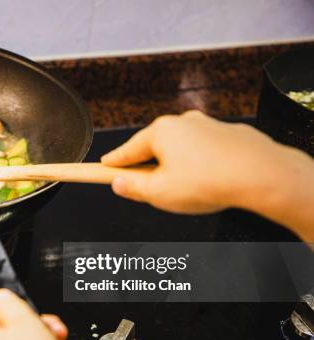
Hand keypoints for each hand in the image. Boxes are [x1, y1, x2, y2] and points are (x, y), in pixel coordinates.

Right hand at [102, 111, 313, 240]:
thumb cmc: (210, 181)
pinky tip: (205, 181)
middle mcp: (182, 123)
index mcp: (160, 133)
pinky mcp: (228, 135)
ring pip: (181, 149)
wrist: (260, 174)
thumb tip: (120, 185)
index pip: (126, 151)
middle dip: (148, 167)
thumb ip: (134, 189)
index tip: (102, 166)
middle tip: (146, 188)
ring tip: (183, 189)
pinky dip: (199, 164)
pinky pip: (204, 151)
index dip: (113, 162)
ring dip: (175, 166)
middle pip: (153, 147)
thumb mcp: (159, 194)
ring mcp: (207, 126)